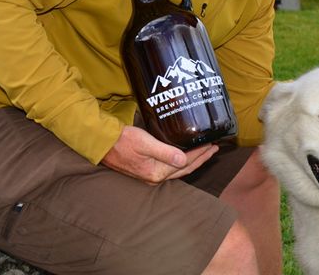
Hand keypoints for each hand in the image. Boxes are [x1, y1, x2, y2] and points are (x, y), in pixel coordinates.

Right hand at [101, 125, 218, 183]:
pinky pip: (170, 167)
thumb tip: (184, 160)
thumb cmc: (122, 140)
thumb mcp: (145, 143)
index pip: (185, 164)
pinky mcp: (147, 169)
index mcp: (156, 173)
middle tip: (214, 148)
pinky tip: (185, 154)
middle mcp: (155, 177)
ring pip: (178, 169)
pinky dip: (182, 161)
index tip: (212, 145)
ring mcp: (151, 175)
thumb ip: (165, 152)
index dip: (200, 154)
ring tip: (205, 151)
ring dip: (193, 160)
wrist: (103, 143)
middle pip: (185, 169)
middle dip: (201, 158)